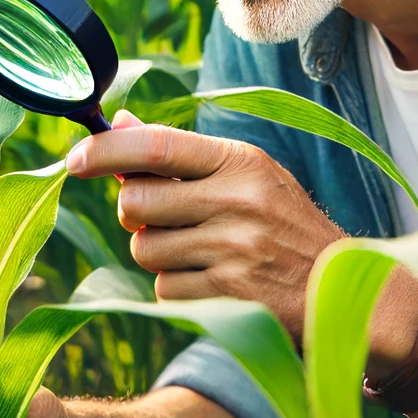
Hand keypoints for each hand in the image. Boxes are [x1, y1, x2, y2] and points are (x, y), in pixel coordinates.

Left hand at [65, 111, 343, 339]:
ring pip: (145, 249)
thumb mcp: (247, 177)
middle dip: (136, 214)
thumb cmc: (285, 228)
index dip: (106, 150)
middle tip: (164, 219)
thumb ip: (182, 154)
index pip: (156, 145)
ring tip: (201, 253)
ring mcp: (233, 250)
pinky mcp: (228, 295)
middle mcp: (237, 201)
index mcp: (241, 162)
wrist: (343, 292)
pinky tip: (213, 283)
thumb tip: (117, 122)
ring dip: (159, 255)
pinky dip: (177, 288)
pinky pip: (164, 289)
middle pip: (136, 201)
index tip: (75, 158)